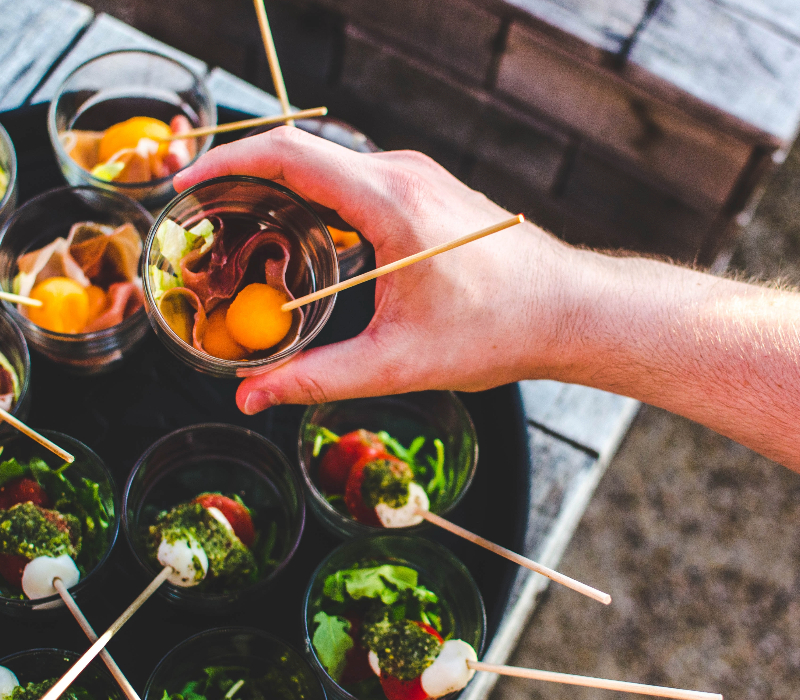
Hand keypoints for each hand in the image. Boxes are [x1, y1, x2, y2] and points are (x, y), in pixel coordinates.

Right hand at [174, 127, 577, 413]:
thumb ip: (317, 378)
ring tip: (244, 234)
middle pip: (300, 155)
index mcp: (389, 201)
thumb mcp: (398, 362)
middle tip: (205, 224)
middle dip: (243, 182)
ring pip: (328, 168)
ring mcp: (417, 176)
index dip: (227, 163)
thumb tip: (251, 395)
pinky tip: (305, 240)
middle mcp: (402, 173)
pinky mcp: (427, 189)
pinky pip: (355, 180)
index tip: (187, 185)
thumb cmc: (498, 330)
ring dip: (281, 193)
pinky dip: (316, 200)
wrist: (566, 310)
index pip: (288, 155)